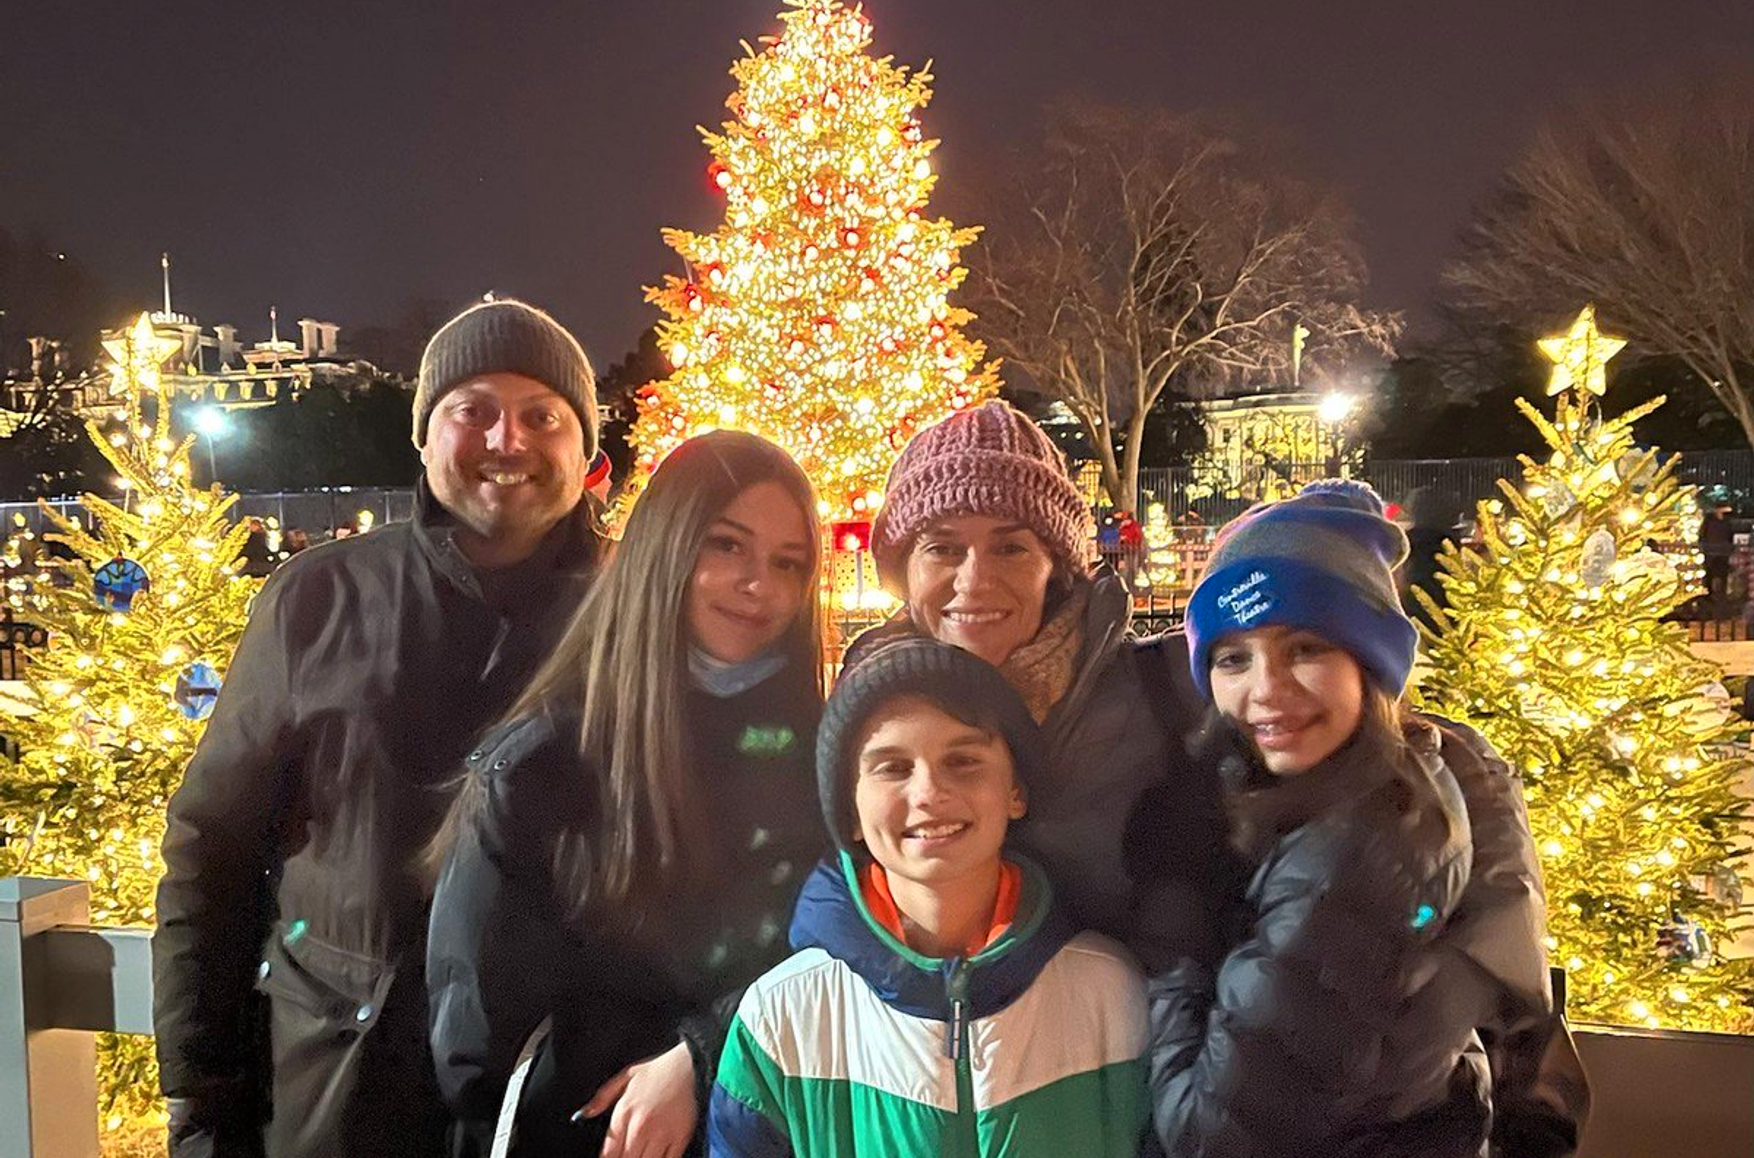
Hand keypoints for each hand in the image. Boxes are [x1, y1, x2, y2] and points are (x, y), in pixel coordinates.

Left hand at [578, 1040, 697, 1157]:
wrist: (692, 1065)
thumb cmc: (660, 1070)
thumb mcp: (626, 1076)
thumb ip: (602, 1098)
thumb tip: (583, 1114)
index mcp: (624, 1113)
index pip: (609, 1153)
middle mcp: (640, 1127)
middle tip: (626, 1154)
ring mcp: (661, 1135)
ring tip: (641, 1154)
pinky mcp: (680, 1139)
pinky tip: (656, 1156)